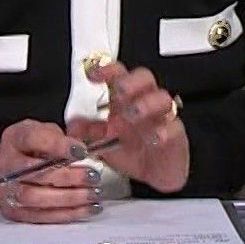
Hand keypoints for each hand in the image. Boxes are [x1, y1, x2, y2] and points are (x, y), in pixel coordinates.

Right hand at [0, 120, 101, 223]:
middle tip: (92, 176)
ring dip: (69, 198)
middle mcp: (4, 164)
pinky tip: (86, 208)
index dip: (59, 146)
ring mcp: (5, 190)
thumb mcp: (50, 132)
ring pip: (35, 198)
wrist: (17, 165)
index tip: (82, 151)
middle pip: (34, 173)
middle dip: (68, 177)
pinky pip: (39, 216)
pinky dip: (66, 213)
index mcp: (15, 138)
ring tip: (92, 194)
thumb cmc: (37, 147)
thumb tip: (84, 153)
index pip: (33, 138)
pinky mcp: (12, 211)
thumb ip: (64, 139)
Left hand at [66, 60, 188, 193]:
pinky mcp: (174, 135)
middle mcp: (145, 104)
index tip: (94, 75)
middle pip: (144, 78)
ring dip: (146, 104)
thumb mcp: (103, 142)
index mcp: (126, 101)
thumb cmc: (132, 151)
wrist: (155, 173)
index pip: (119, 76)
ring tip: (133, 115)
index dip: (108, 70)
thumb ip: (87, 132)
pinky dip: (163, 131)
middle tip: (120, 91)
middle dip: (131, 82)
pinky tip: (154, 137)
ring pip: (162, 98)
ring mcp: (161, 118)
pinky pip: (172, 127)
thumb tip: (71, 126)